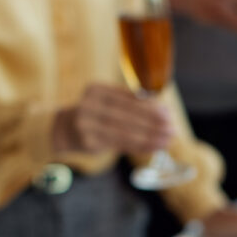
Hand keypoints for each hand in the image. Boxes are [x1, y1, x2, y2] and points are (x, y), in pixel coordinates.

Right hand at [53, 83, 174, 154]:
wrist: (63, 130)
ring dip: (150, 137)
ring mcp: (86, 123)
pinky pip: (119, 144)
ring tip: (167, 140)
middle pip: (128, 115)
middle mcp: (89, 104)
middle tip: (172, 129)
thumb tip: (164, 112)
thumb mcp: (107, 103)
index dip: (150, 107)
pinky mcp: (88, 141)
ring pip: (125, 131)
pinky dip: (139, 146)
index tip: (169, 114)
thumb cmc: (95, 115)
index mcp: (97, 89)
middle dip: (153, 123)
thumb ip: (130, 105)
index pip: (128, 98)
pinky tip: (154, 147)